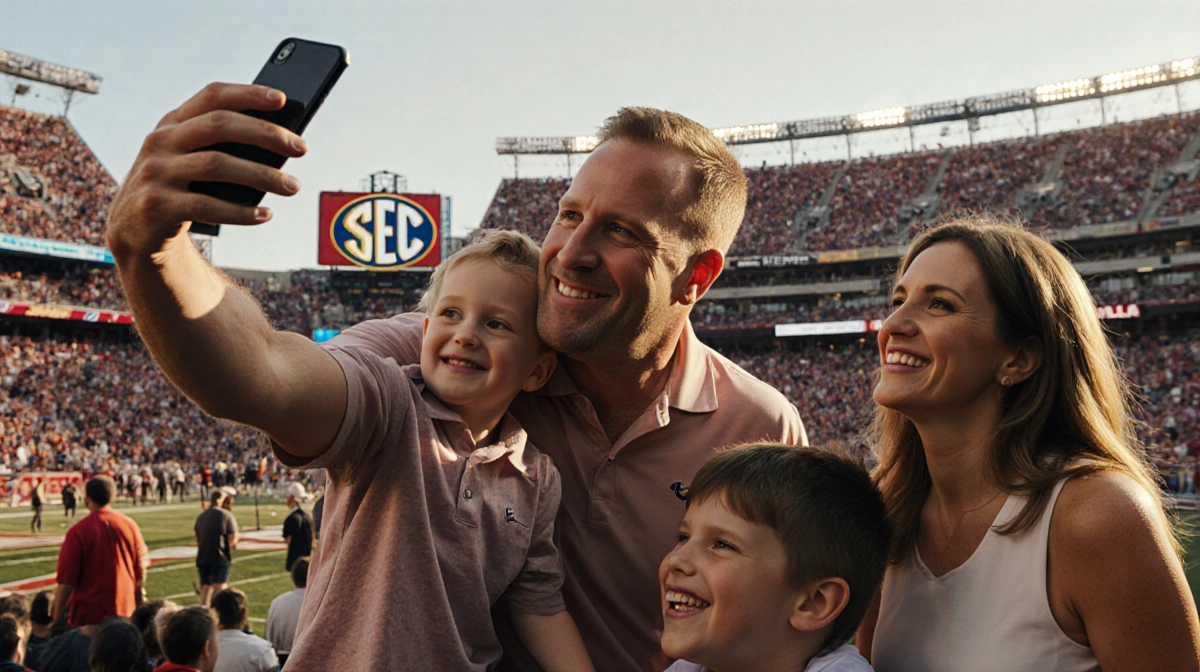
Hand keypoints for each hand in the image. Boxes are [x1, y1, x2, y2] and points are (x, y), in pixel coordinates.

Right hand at [105, 82, 308, 259]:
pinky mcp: (156, 205)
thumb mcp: (191, 159)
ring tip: (293, 186)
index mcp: (173, 122)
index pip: (212, 96)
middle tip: (301, 148)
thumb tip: (281, 142)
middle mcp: (161, 141)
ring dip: (262, 175)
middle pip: (219, 125)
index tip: (283, 99)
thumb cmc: (179, 187)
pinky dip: (241, 212)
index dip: (248, 93)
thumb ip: (223, 146)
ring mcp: (156, 172)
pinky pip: (207, 206)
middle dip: (266, 133)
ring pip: (217, 165)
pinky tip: (266, 214)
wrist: (135, 229)